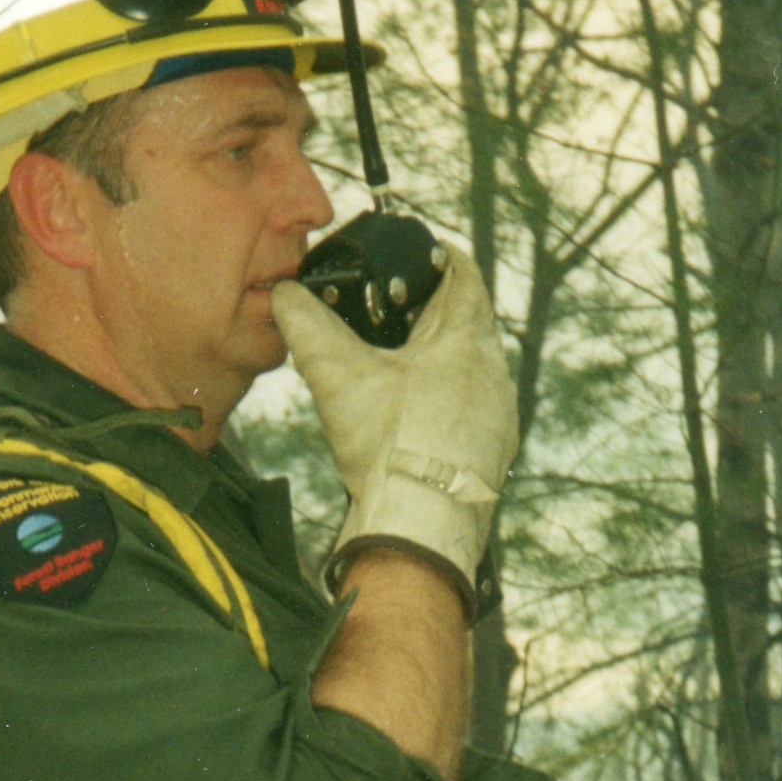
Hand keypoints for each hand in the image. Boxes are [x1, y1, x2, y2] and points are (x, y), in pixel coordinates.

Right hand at [271, 245, 518, 600]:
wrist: (420, 530)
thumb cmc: (388, 447)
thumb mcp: (336, 375)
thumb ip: (306, 325)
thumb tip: (282, 294)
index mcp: (468, 340)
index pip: (464, 273)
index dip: (438, 255)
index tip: (417, 250)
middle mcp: (495, 374)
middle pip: (466, 323)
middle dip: (430, 312)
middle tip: (393, 311)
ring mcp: (499, 417)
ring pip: (470, 370)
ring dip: (439, 361)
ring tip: (398, 367)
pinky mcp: (493, 454)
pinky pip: (470, 411)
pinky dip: (444, 402)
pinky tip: (412, 418)